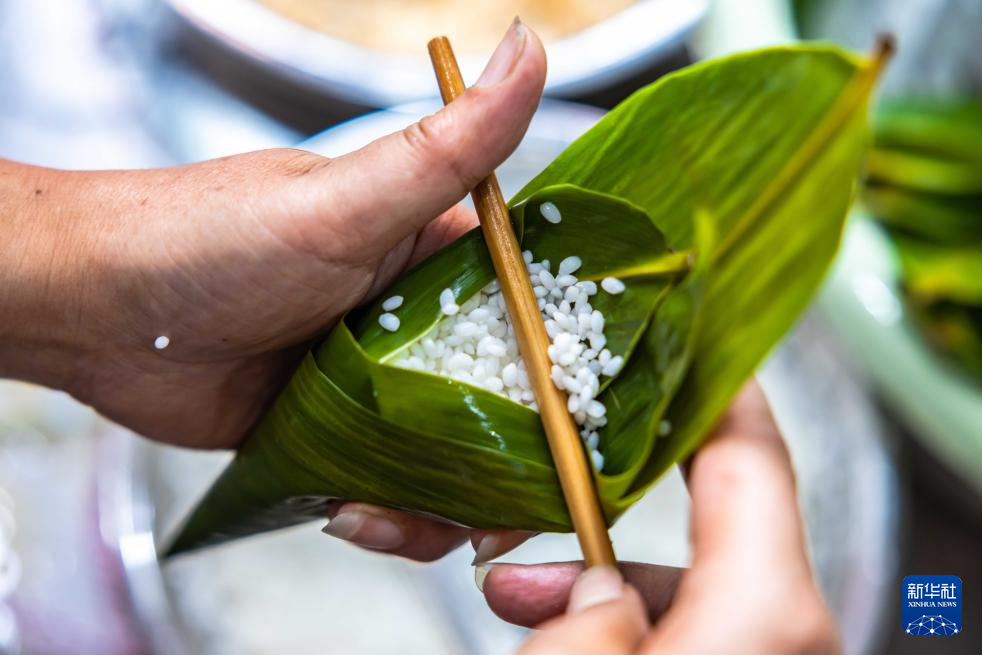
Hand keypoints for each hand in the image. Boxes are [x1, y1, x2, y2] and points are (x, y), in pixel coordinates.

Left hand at [0, 20, 543, 561]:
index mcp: (440, 255)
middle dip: (509, 464)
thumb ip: (448, 147)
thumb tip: (527, 47)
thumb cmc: (211, 237)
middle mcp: (421, 320)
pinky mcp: (341, 435)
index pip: (536, 314)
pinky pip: (394, 486)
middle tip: (496, 517)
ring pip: (453, 457)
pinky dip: (389, 513)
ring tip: (388, 514)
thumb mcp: (344, 201)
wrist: (96, 311)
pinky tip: (349, 511)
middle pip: (505, 403)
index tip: (579, 430)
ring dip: (442, 502)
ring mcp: (381, 384)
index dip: (567, 375)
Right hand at [483, 384, 841, 653]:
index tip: (692, 340)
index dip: (721, 389)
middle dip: (621, 494)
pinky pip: (695, 632)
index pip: (753, 459)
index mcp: (765, 611)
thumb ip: (590, 611)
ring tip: (515, 587)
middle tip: (575, 449)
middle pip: (713, 524)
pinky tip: (550, 626)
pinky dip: (631, 622)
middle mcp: (787, 635)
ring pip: (692, 589)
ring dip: (606, 578)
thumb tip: (600, 591)